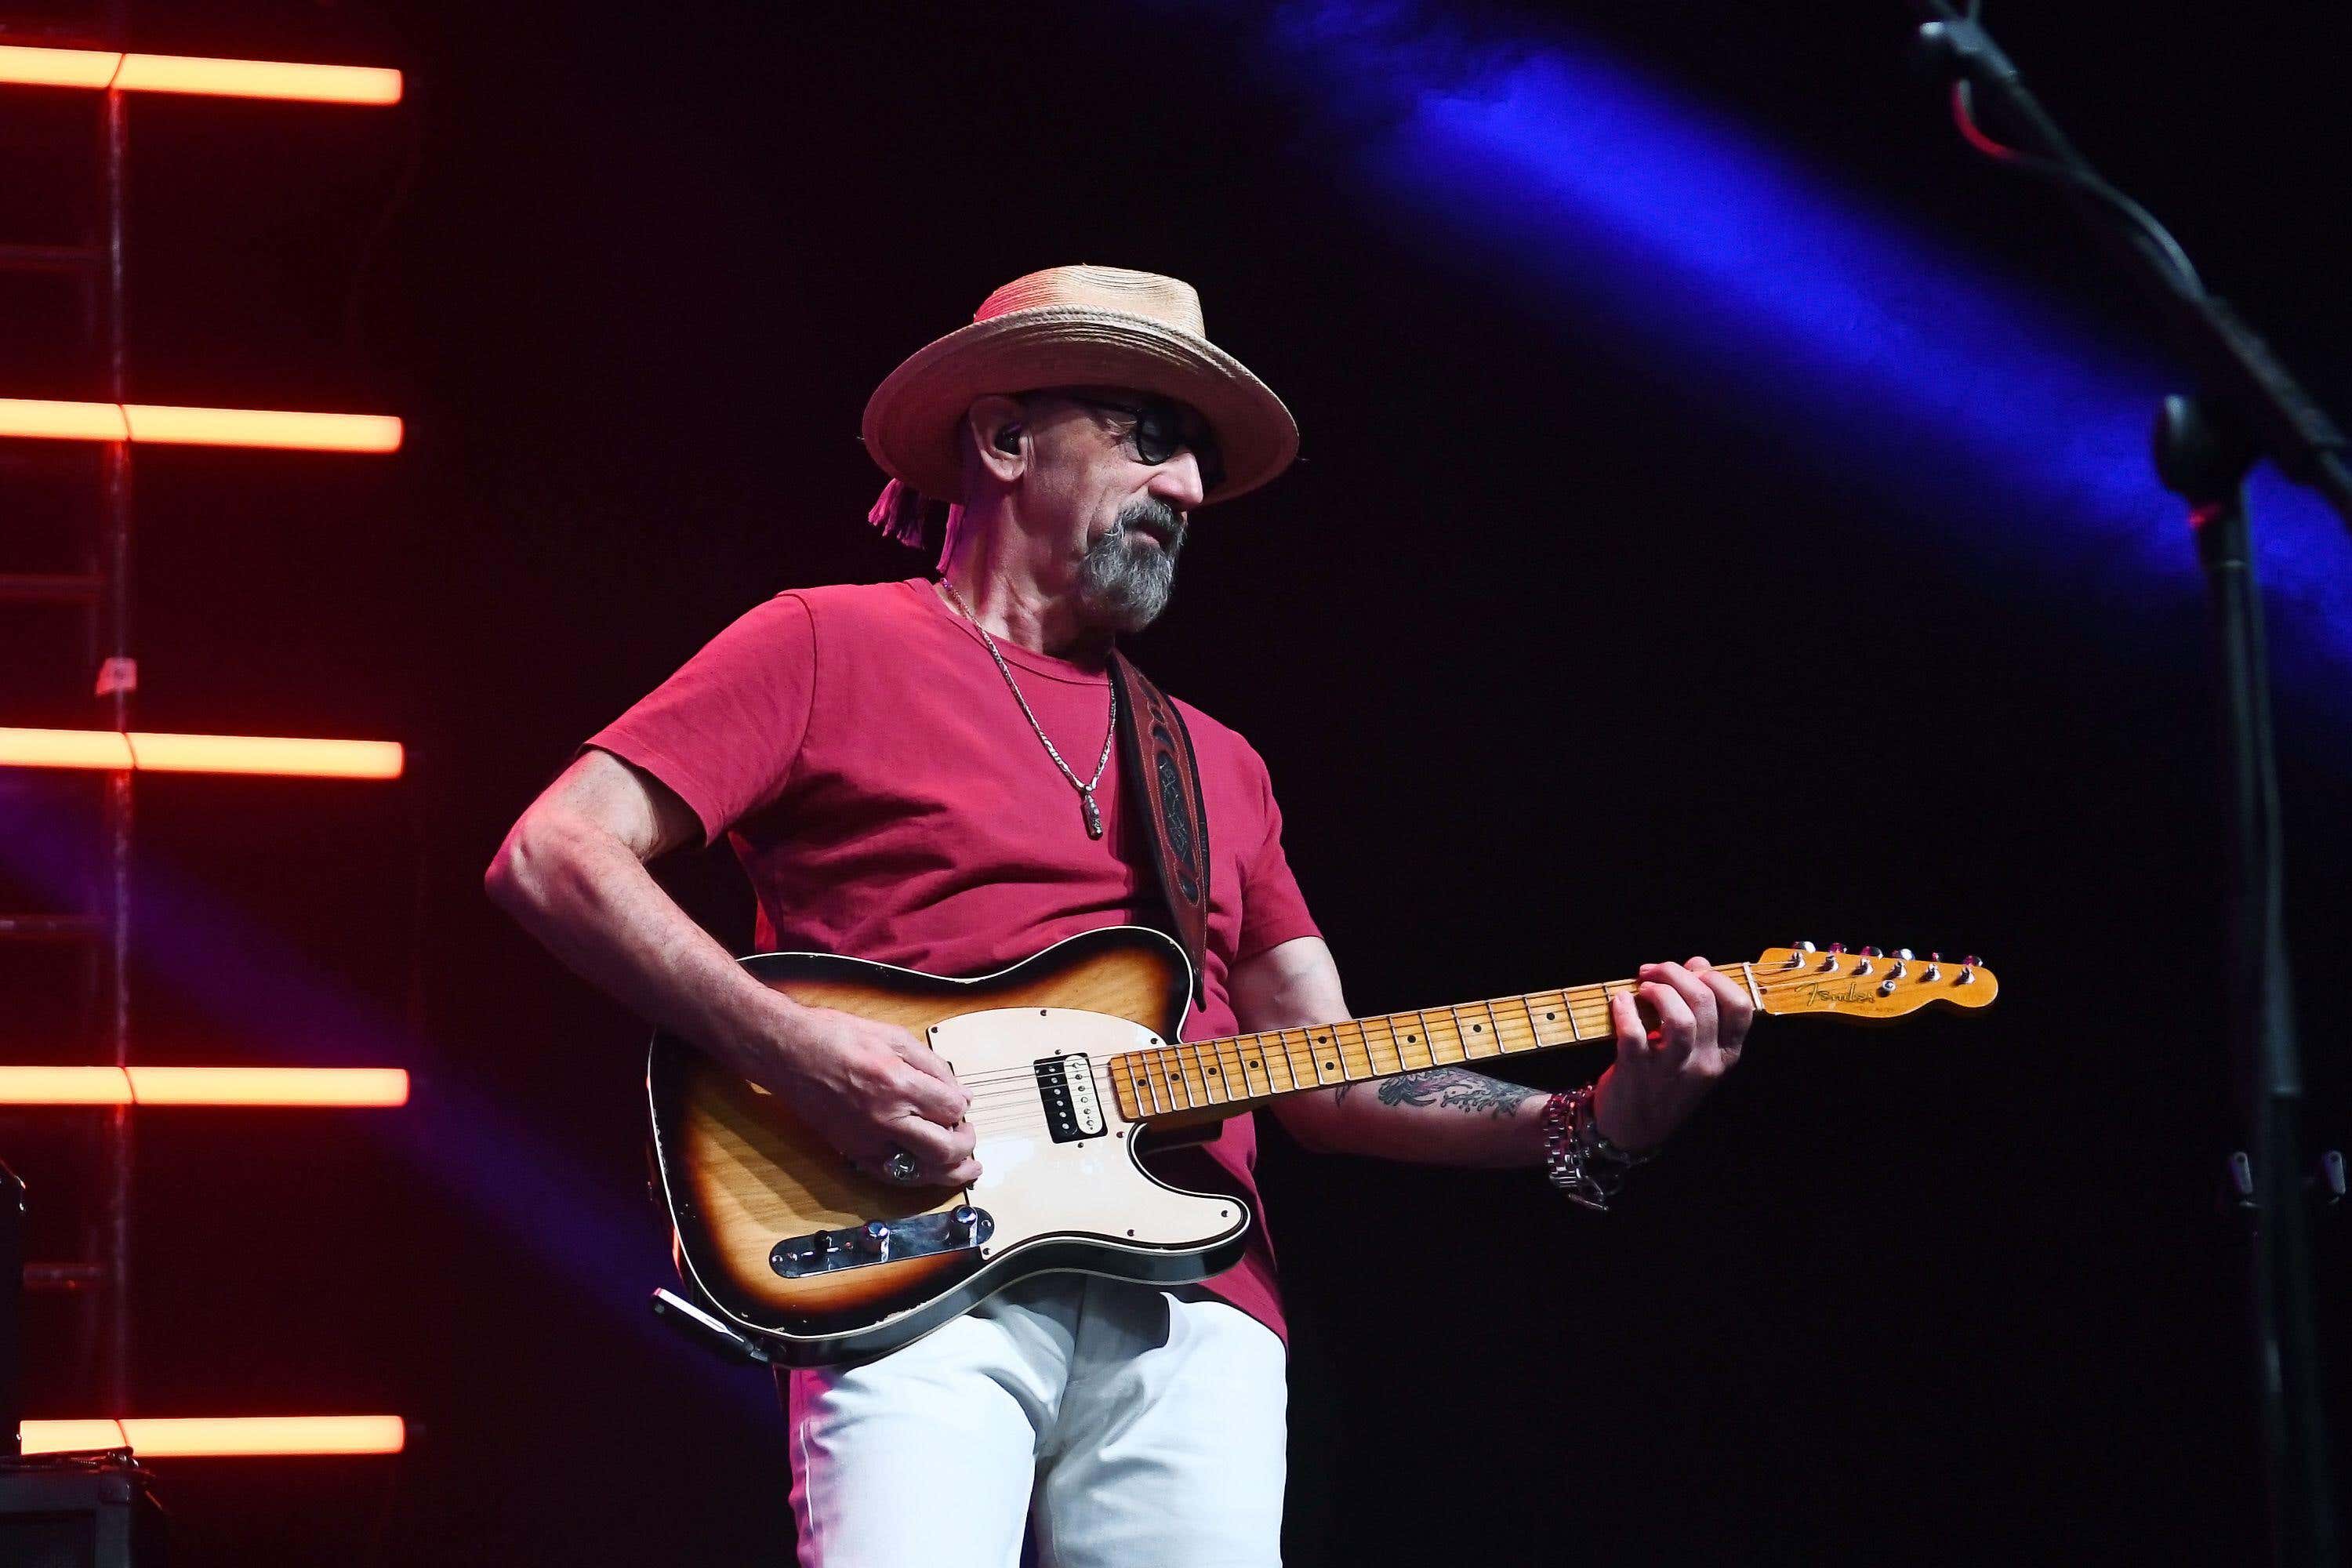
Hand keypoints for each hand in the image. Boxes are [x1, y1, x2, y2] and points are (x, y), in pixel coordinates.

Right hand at [762, 1003, 979, 1186]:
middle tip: (970, 1136)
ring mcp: (867, 1140)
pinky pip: (892, 1175)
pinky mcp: (852, 1151)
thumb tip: (959, 1091)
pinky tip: (929, 1171)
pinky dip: (916, 1177)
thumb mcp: (892, 1036)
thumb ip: (931, 1065)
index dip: (963, 1106)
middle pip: (944, 1148)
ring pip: (920, 1172)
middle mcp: (885, 1118)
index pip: (951, 1108)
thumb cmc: (835, 1037)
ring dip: (950, 1173)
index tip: (961, 1102)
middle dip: (966, 1145)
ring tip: (967, 1169)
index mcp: (897, 1083)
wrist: (787, 1053)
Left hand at [1591, 957, 1750, 1152]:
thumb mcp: (1694, 1052)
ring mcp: (1672, 1071)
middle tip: (1654, 972)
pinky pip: (1634, 1034)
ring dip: (1660, 991)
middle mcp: (1704, 1064)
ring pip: (1680, 1019)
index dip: (1717, 979)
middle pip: (1705, 1003)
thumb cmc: (1664, 1082)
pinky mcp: (1637, 1073)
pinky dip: (1625, 1010)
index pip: (1741, 1008)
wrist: (1632, 1131)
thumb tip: (1698, 964)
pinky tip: (1620, 1001)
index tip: (1693, 971)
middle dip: (1677, 974)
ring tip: (1644, 987)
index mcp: (1725, 1056)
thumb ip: (1700, 1009)